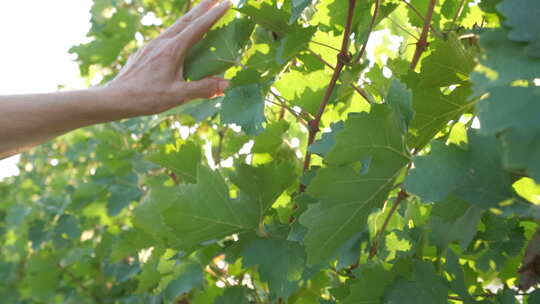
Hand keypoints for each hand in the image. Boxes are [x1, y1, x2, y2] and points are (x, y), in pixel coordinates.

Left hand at [105, 0, 230, 117]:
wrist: (116, 98)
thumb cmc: (147, 98)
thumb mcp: (178, 95)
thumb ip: (203, 88)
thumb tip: (227, 84)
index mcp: (172, 50)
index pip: (198, 27)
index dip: (214, 15)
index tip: (227, 3)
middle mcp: (162, 42)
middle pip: (186, 19)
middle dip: (203, 7)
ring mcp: (152, 45)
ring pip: (175, 26)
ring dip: (190, 16)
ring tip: (201, 11)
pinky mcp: (145, 51)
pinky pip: (167, 35)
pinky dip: (179, 29)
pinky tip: (180, 35)